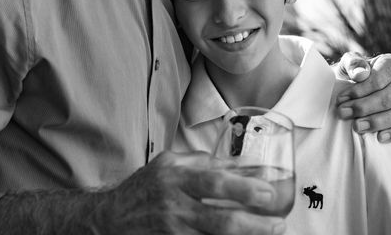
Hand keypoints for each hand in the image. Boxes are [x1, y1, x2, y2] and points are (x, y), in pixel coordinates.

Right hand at [95, 151, 286, 234]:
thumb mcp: (171, 164)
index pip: (214, 183)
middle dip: (253, 224)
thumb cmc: (147, 185)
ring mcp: (173, 231)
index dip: (243, 189)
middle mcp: (174, 206)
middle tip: (278, 223)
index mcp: (176, 178)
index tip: (267, 192)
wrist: (111, 215)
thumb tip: (241, 164)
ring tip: (269, 233)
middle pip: (219, 220)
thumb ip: (204, 162)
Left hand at [335, 52, 390, 142]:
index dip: (360, 90)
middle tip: (343, 113)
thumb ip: (353, 63)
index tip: (341, 98)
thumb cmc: (350, 73)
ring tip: (357, 126)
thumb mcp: (348, 63)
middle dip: (364, 107)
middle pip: (388, 98)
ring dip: (377, 122)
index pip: (380, 78)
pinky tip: (379, 138)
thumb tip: (361, 74)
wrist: (352, 85)